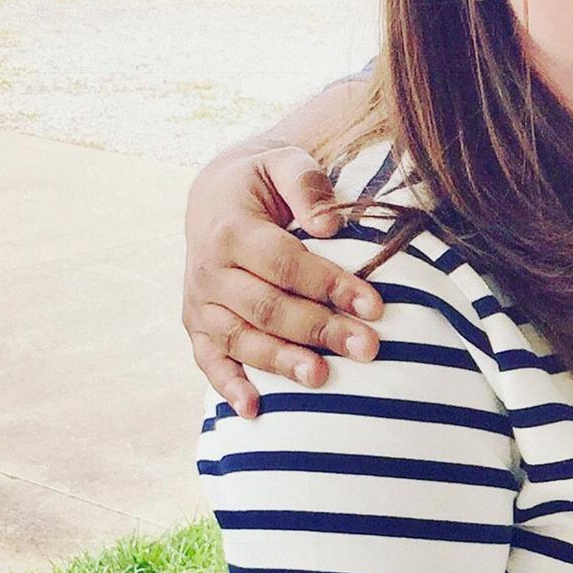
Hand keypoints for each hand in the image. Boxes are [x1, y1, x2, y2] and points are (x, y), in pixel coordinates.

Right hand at [183, 143, 383, 418]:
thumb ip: (306, 183)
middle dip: (319, 329)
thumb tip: (328, 225)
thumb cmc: (264, 182)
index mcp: (229, 229)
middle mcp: (208, 270)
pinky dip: (228, 387)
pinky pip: (208, 361)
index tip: (374, 305)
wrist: (216, 196)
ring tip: (323, 378)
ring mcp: (200, 303)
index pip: (285, 264)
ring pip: (241, 339)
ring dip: (282, 362)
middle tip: (368, 347)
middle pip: (267, 307)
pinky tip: (255, 411)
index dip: (329, 285)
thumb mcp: (284, 162)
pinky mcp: (197, 326)